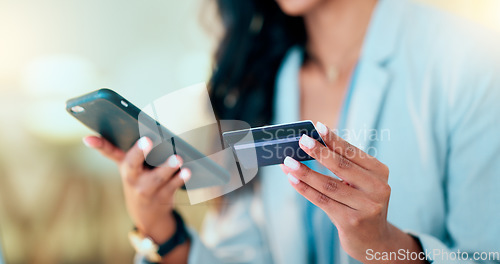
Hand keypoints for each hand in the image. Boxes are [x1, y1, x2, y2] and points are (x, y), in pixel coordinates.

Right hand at [83, 136, 190, 243]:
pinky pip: (172, 187)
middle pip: (132, 164)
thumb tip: (151, 127)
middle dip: (139, 152)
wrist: (147, 215)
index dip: (97, 144)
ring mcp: (146, 189)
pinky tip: (187, 171)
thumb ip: (136, 150)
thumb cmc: (141, 181)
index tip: (87, 138)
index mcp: (124, 165)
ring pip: (157, 177)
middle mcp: (132, 178)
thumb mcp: (132, 168)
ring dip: (168, 167)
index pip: (108, 152)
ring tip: (177, 158)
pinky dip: (180, 179)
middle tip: (148, 140)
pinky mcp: (162, 197)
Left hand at [281, 122, 423, 262]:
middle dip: (319, 152)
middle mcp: (377, 188)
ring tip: (288, 162)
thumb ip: (342, 165)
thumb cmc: (360, 202)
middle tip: (301, 140)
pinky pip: (322, 201)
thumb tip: (310, 145)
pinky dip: (305, 189)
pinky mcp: (351, 221)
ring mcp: (366, 207)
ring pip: (329, 185)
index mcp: (380, 172)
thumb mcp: (360, 182)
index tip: (318, 127)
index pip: (353, 152)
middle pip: (342, 166)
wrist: (373, 239)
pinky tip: (292, 180)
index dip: (334, 140)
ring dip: (305, 172)